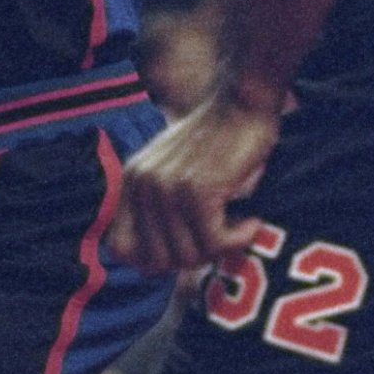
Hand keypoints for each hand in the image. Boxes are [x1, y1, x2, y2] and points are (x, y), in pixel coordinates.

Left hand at [107, 84, 282, 274]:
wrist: (243, 102)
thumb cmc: (218, 140)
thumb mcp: (173, 171)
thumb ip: (157, 211)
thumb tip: (149, 271)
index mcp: (131, 182)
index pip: (121, 249)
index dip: (153, 261)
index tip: (187, 249)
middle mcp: (142, 185)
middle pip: (159, 262)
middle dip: (194, 260)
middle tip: (220, 239)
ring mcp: (167, 188)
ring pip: (189, 256)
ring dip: (222, 249)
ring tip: (240, 225)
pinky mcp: (198, 191)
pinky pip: (215, 243)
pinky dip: (239, 239)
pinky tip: (252, 221)